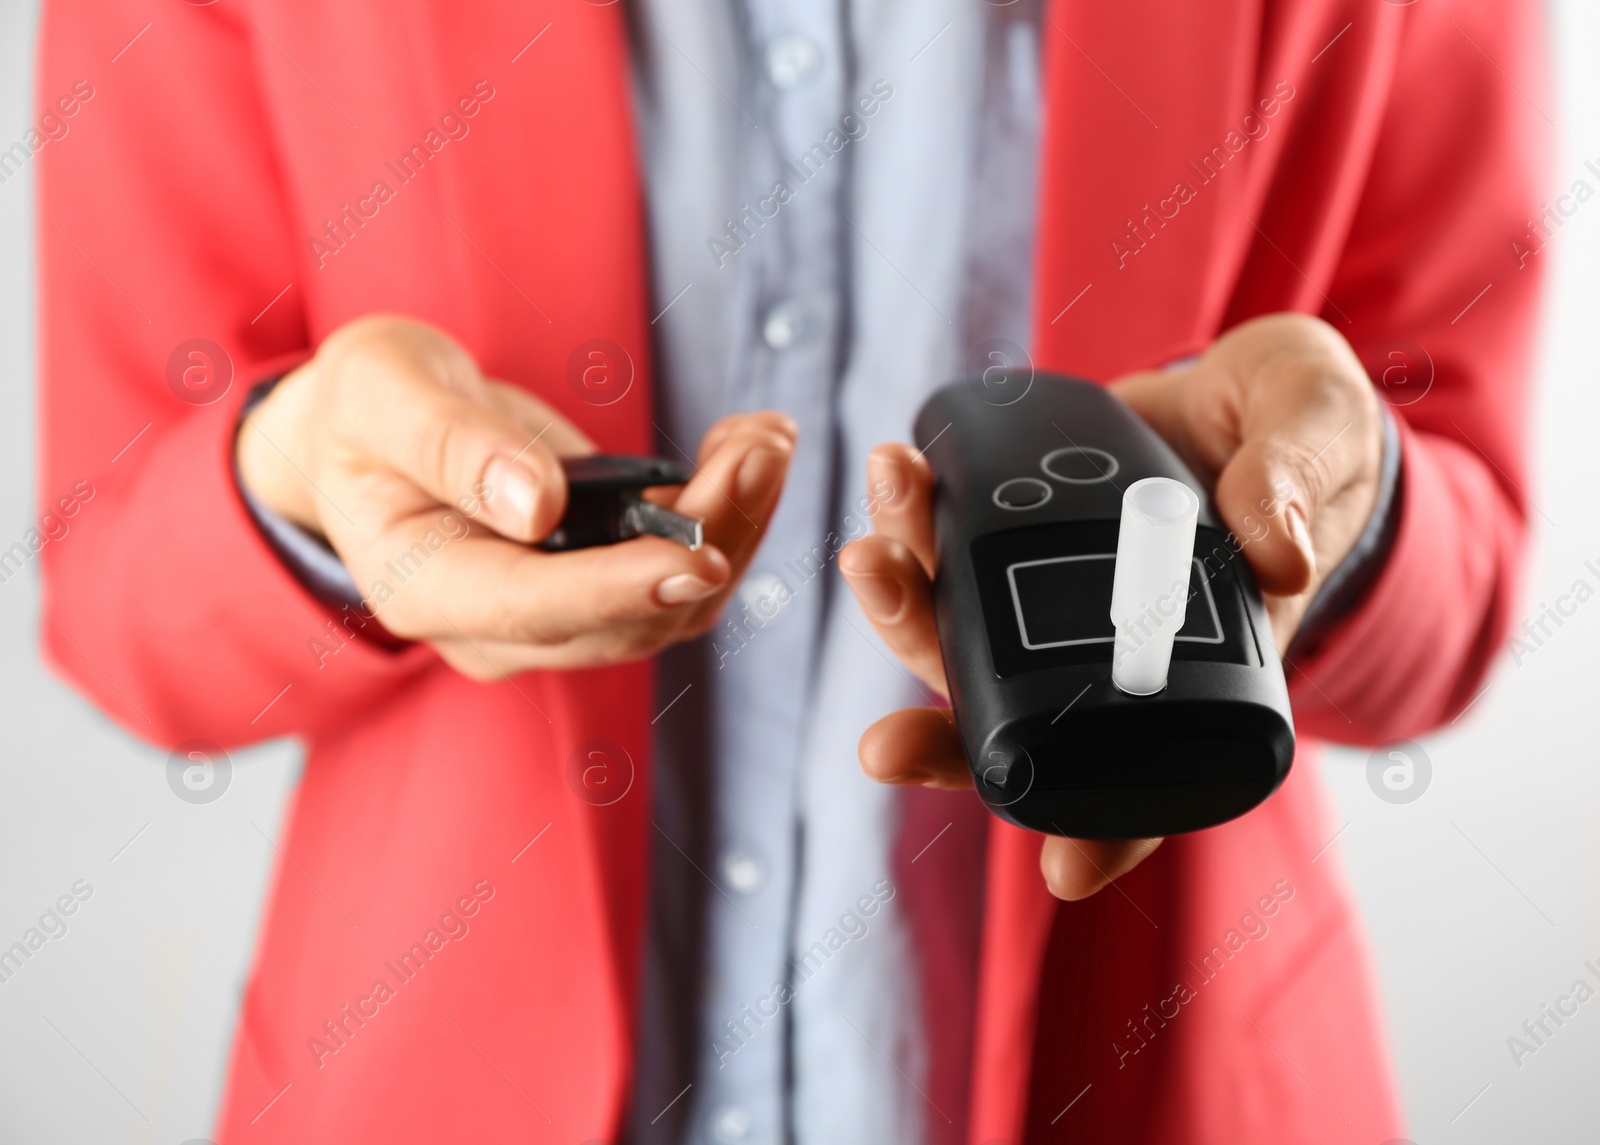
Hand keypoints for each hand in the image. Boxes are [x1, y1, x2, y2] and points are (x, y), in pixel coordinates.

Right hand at [236, 315, 794, 675]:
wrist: (374, 432)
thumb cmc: (367, 409)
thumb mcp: (382, 393)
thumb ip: (449, 444)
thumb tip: (536, 505)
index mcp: (427, 589)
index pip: (536, 608)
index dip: (620, 587)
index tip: (698, 557)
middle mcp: (499, 627)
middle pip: (630, 617)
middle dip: (711, 536)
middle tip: (762, 448)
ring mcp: (557, 615)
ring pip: (676, 604)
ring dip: (738, 525)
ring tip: (770, 436)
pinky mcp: (603, 584)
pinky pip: (683, 570)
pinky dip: (730, 513)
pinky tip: (753, 443)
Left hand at [838, 313, 1382, 899]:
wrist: (1238, 385)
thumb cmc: (1301, 437)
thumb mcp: (1321, 437)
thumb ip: (1296, 484)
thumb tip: (1278, 557)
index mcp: (1205, 665)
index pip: (1159, 775)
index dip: (1114, 832)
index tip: (1062, 873)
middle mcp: (1111, 651)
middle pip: (1018, 720)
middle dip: (942, 739)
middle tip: (884, 748)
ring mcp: (1053, 595)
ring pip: (962, 635)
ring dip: (905, 609)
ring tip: (869, 555)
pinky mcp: (1014, 531)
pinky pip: (951, 544)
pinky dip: (915, 521)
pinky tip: (896, 473)